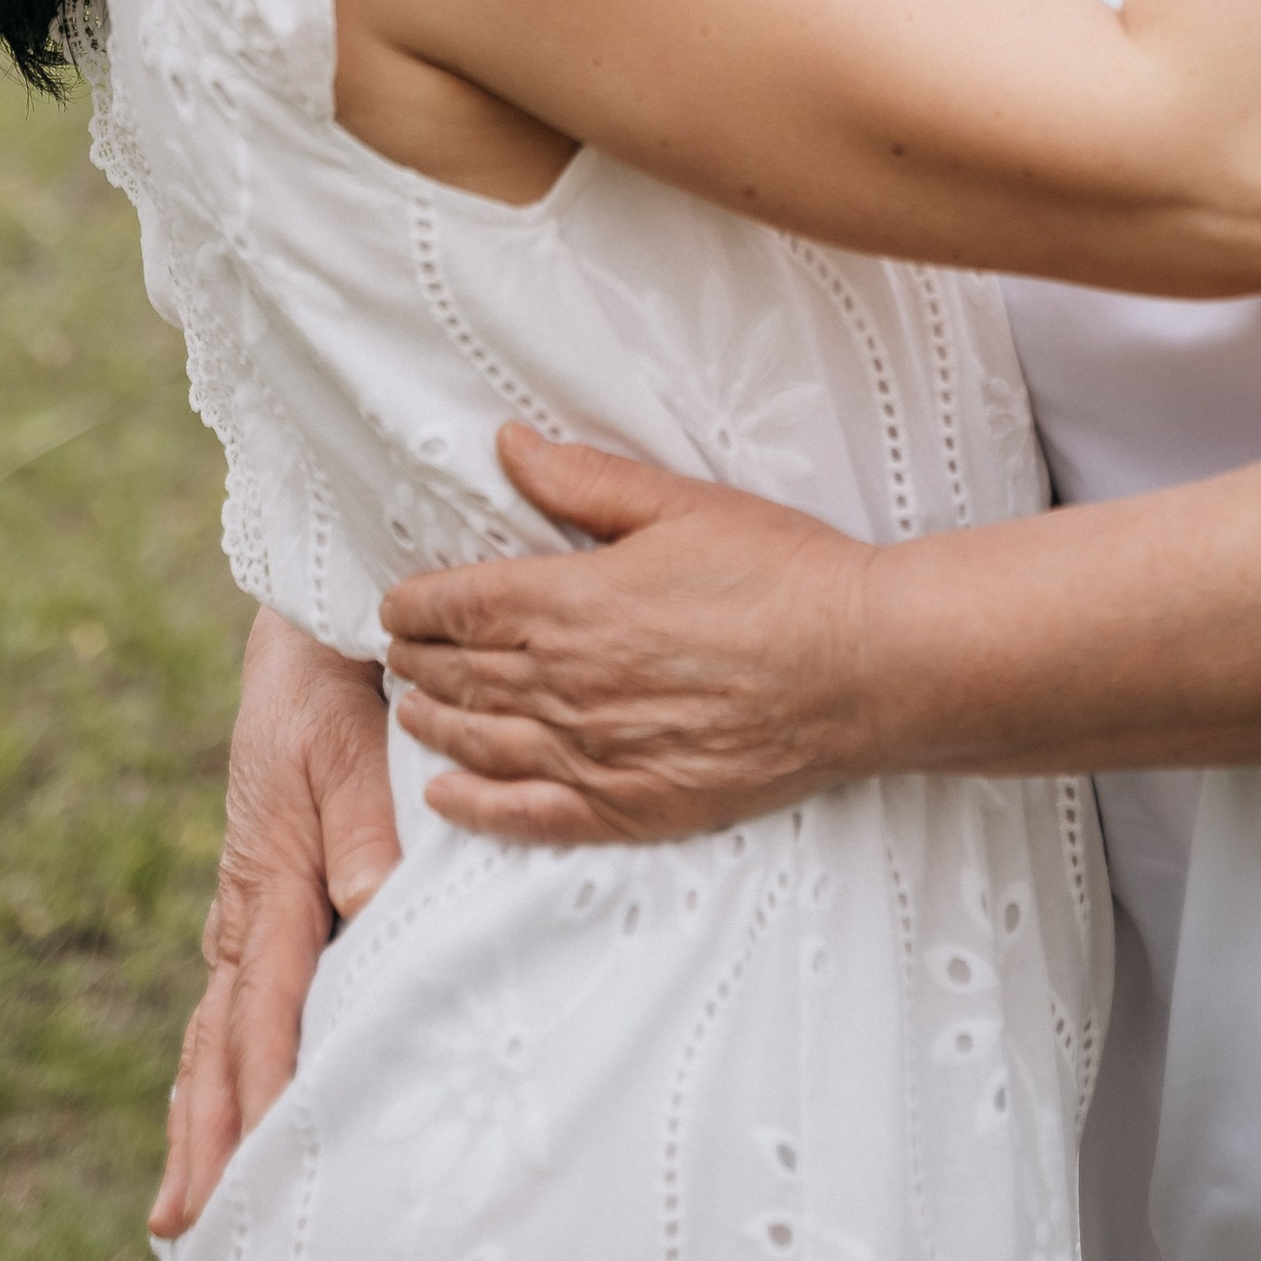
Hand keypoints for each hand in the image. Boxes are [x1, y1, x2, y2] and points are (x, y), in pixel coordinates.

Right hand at [149, 611, 401, 1238]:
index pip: (265, 1004)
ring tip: (181, 1204)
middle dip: (207, 1133)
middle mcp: (248, 901)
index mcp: (271, 873)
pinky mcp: (258, 890)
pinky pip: (232, 994)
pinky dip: (216, 1061)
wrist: (304, 628)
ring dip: (200, 1114)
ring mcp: (245, 901)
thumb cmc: (335, 680)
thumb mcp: (349, 741)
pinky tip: (216, 1108)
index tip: (255, 1164)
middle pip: (220, 1038)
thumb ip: (365, 828)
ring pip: (215, 1027)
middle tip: (185, 1225)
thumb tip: (366, 913)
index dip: (261, 1087)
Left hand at [383, 429, 875, 844]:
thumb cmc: (782, 574)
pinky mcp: (633, 808)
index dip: (418, 604)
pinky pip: (531, 815)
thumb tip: (508, 445)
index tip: (396, 602)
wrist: (863, 666)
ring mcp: (598, 755)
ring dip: (436, 725)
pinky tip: (447, 798)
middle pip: (463, 675)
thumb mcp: (682, 504)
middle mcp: (570, 686)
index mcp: (574, 603)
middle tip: (399, 651)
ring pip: (483, 744)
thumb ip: (585, 480)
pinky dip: (478, 808)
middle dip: (420, 660)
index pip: (463, 605)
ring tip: (412, 710)